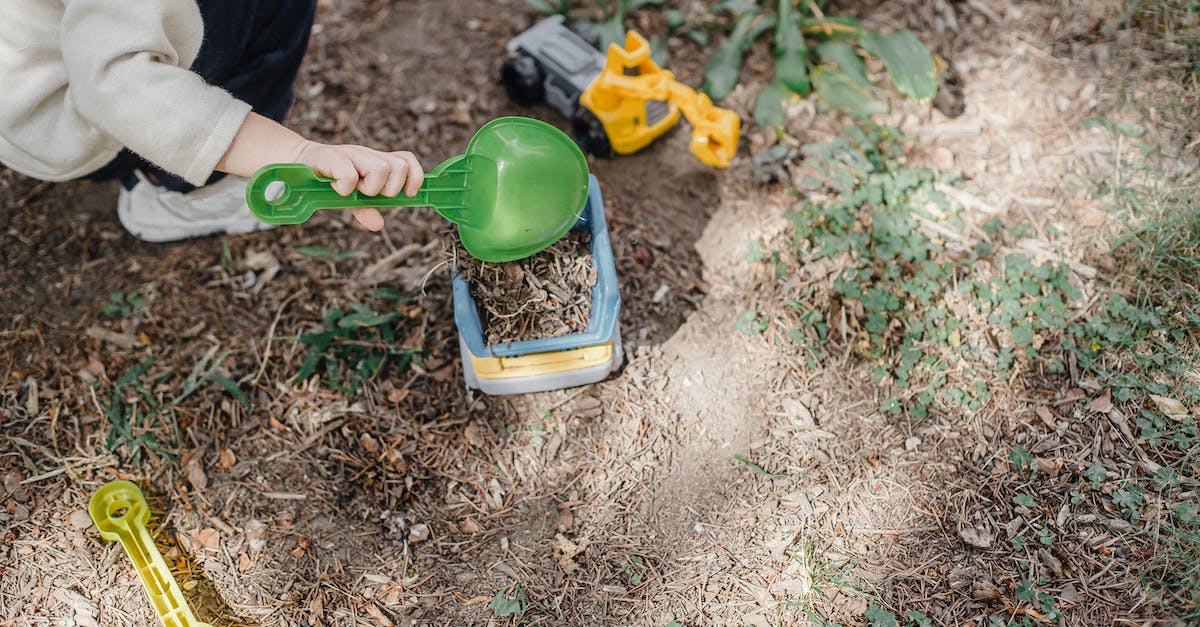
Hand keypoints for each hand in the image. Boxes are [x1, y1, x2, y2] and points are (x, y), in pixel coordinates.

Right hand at [293, 142, 424, 230]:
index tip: (408, 194)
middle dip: (389, 189)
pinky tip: (337, 188)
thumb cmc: (329, 180)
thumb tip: (379, 225)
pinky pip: (350, 175)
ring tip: (353, 190)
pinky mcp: (332, 156)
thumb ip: (366, 209)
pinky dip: (346, 188)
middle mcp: (368, 154)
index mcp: (377, 161)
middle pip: (400, 167)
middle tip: (368, 193)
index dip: (414, 176)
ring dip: (369, 188)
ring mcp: (352, 153)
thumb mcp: (351, 198)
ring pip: (381, 169)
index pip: (407, 159)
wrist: (298, 163)